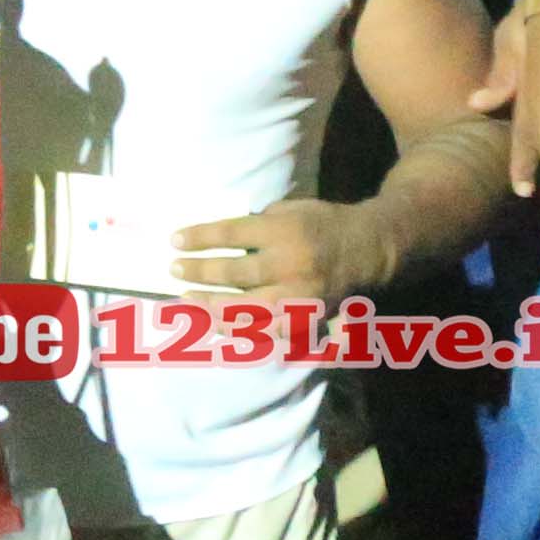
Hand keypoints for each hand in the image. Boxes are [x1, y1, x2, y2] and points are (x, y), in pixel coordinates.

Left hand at [175, 197, 379, 311]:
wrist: (366, 250)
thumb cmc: (321, 223)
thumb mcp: (290, 209)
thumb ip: (258, 223)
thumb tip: (215, 238)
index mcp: (286, 231)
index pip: (233, 233)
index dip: (200, 237)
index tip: (174, 240)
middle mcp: (291, 264)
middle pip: (235, 271)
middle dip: (199, 271)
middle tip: (174, 269)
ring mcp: (299, 295)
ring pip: (247, 307)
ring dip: (211, 305)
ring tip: (186, 299)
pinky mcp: (305, 318)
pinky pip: (265, 330)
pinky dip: (238, 329)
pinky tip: (215, 324)